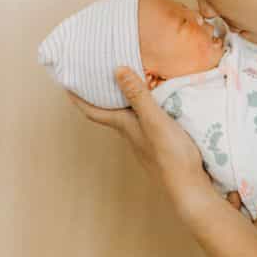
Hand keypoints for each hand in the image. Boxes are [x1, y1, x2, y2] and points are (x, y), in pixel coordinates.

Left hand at [66, 67, 208, 209]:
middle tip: (99, 75)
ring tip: (128, 80)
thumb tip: (117, 69)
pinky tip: (157, 102)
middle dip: (103, 94)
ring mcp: (147, 140)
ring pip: (129, 116)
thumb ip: (138, 96)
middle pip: (110, 111)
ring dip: (125, 99)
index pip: (94, 111)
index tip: (67, 84)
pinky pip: (146, 119)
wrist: (189, 186)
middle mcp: (132, 133)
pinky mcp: (162, 143)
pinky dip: (144, 106)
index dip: (78, 99)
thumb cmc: (170, 155)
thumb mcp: (154, 120)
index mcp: (125, 126)